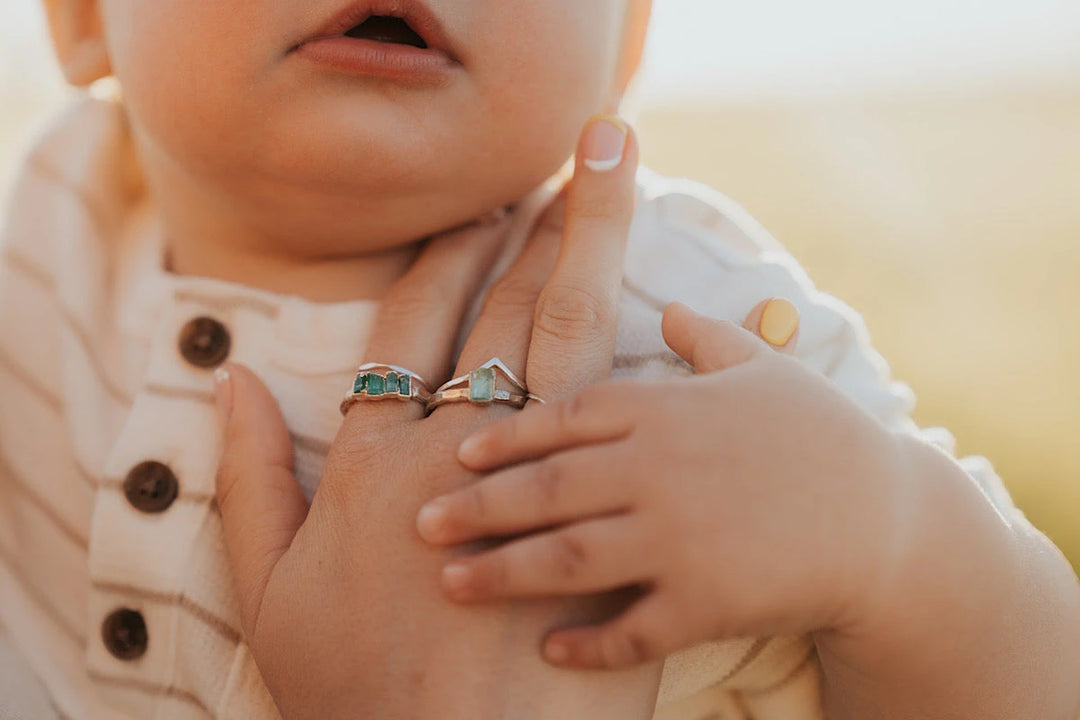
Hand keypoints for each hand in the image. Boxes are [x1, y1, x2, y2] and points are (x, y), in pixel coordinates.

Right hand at [212, 116, 663, 719]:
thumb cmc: (356, 689)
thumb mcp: (268, 591)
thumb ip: (249, 482)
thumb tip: (233, 385)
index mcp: (372, 462)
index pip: (411, 322)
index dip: (447, 254)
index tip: (475, 207)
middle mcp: (452, 451)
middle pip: (497, 310)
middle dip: (530, 229)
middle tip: (563, 170)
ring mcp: (533, 479)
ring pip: (564, 337)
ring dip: (586, 257)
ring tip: (607, 197)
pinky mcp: (597, 513)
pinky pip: (618, 410)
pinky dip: (633, 346)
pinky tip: (654, 301)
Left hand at [414, 300, 909, 669]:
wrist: (892, 522)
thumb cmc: (824, 437)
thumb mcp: (766, 372)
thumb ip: (708, 338)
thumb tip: (669, 308)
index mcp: (667, 408)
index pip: (563, 415)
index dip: (503, 433)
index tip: (455, 448)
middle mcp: (662, 468)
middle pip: (547, 487)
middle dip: (478, 506)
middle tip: (420, 523)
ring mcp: (683, 537)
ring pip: (570, 557)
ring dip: (504, 572)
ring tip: (451, 583)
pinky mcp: (708, 601)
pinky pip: (633, 628)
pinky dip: (589, 643)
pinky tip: (550, 650)